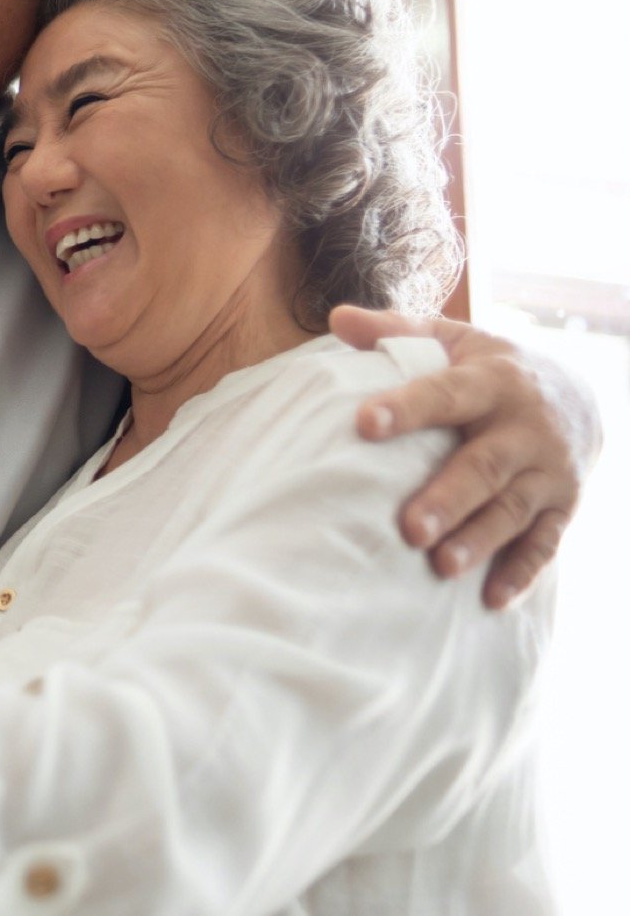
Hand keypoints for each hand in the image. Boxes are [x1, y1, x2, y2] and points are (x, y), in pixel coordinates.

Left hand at [333, 305, 602, 607]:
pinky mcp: (563, 507)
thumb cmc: (489, 370)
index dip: (407, 407)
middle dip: (448, 497)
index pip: (446, 394)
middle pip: (484, 466)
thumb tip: (336, 317)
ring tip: (441, 566)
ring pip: (513, 509)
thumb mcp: (453, 340)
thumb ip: (396, 331)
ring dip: (479, 539)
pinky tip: (490, 599)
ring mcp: (548, 472)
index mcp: (492, 381)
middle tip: (408, 528)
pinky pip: (544, 543)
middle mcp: (525, 428)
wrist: (579, 396)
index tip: (364, 423)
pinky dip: (521, 572)